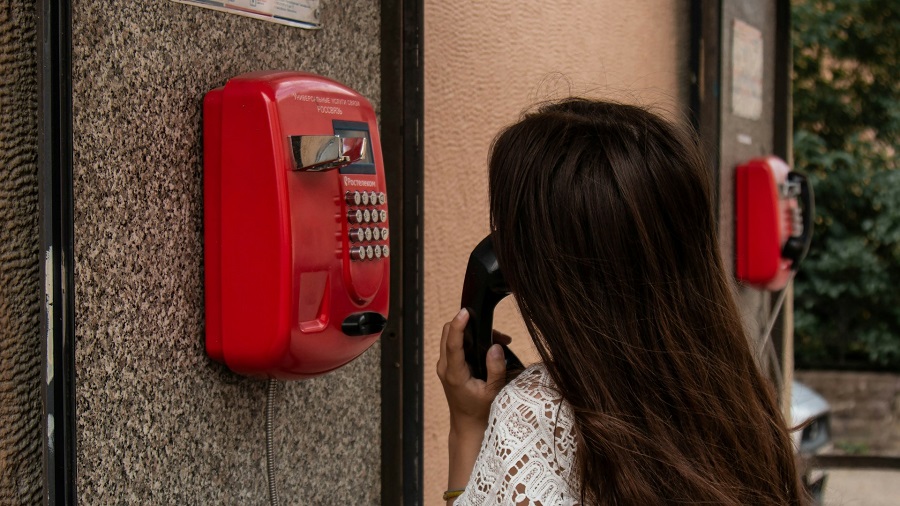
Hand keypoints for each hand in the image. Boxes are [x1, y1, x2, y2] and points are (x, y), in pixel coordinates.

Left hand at [436, 308, 508, 436]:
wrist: (467, 425)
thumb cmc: (481, 411)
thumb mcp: (493, 392)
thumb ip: (496, 369)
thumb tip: (496, 346)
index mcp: (455, 374)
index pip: (452, 343)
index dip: (458, 325)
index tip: (465, 312)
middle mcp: (445, 367)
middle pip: (448, 334)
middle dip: (468, 325)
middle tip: (494, 331)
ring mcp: (444, 366)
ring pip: (450, 337)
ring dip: (470, 332)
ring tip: (497, 339)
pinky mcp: (448, 366)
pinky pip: (454, 345)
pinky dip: (468, 340)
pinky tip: (488, 346)